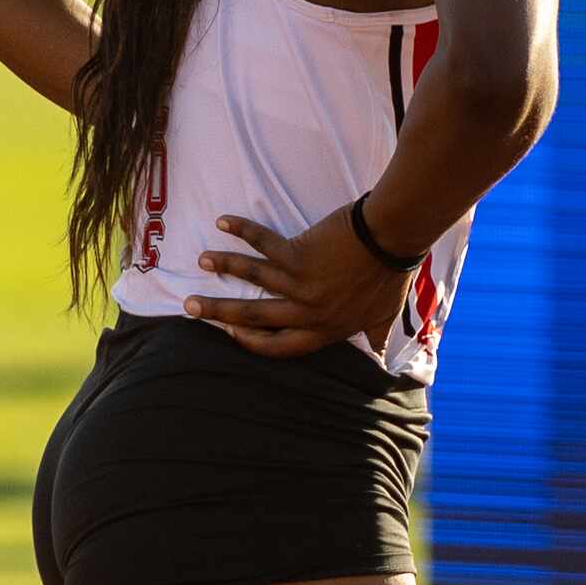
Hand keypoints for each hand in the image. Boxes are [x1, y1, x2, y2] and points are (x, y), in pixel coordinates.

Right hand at [185, 206, 412, 358]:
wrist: (394, 238)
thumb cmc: (392, 275)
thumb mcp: (384, 316)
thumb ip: (375, 338)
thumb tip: (380, 362)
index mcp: (326, 329)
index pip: (281, 346)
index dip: (252, 344)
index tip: (231, 335)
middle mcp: (308, 312)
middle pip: (254, 318)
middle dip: (218, 313)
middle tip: (191, 307)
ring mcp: (301, 284)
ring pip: (251, 279)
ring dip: (223, 267)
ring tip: (201, 261)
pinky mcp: (299, 255)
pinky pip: (262, 244)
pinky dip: (242, 231)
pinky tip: (224, 222)